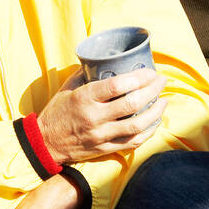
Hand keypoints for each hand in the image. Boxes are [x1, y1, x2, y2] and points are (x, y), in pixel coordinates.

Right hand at [37, 68, 166, 163]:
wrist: (44, 143)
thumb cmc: (56, 112)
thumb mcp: (67, 88)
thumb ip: (85, 73)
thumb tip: (103, 59)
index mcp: (84, 98)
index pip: (116, 86)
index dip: (138, 77)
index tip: (150, 71)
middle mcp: (94, 117)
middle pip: (132, 104)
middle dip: (152, 90)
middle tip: (162, 81)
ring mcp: (101, 135)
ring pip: (137, 125)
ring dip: (155, 112)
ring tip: (164, 100)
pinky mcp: (105, 149)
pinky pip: (132, 142)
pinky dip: (148, 132)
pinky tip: (155, 122)